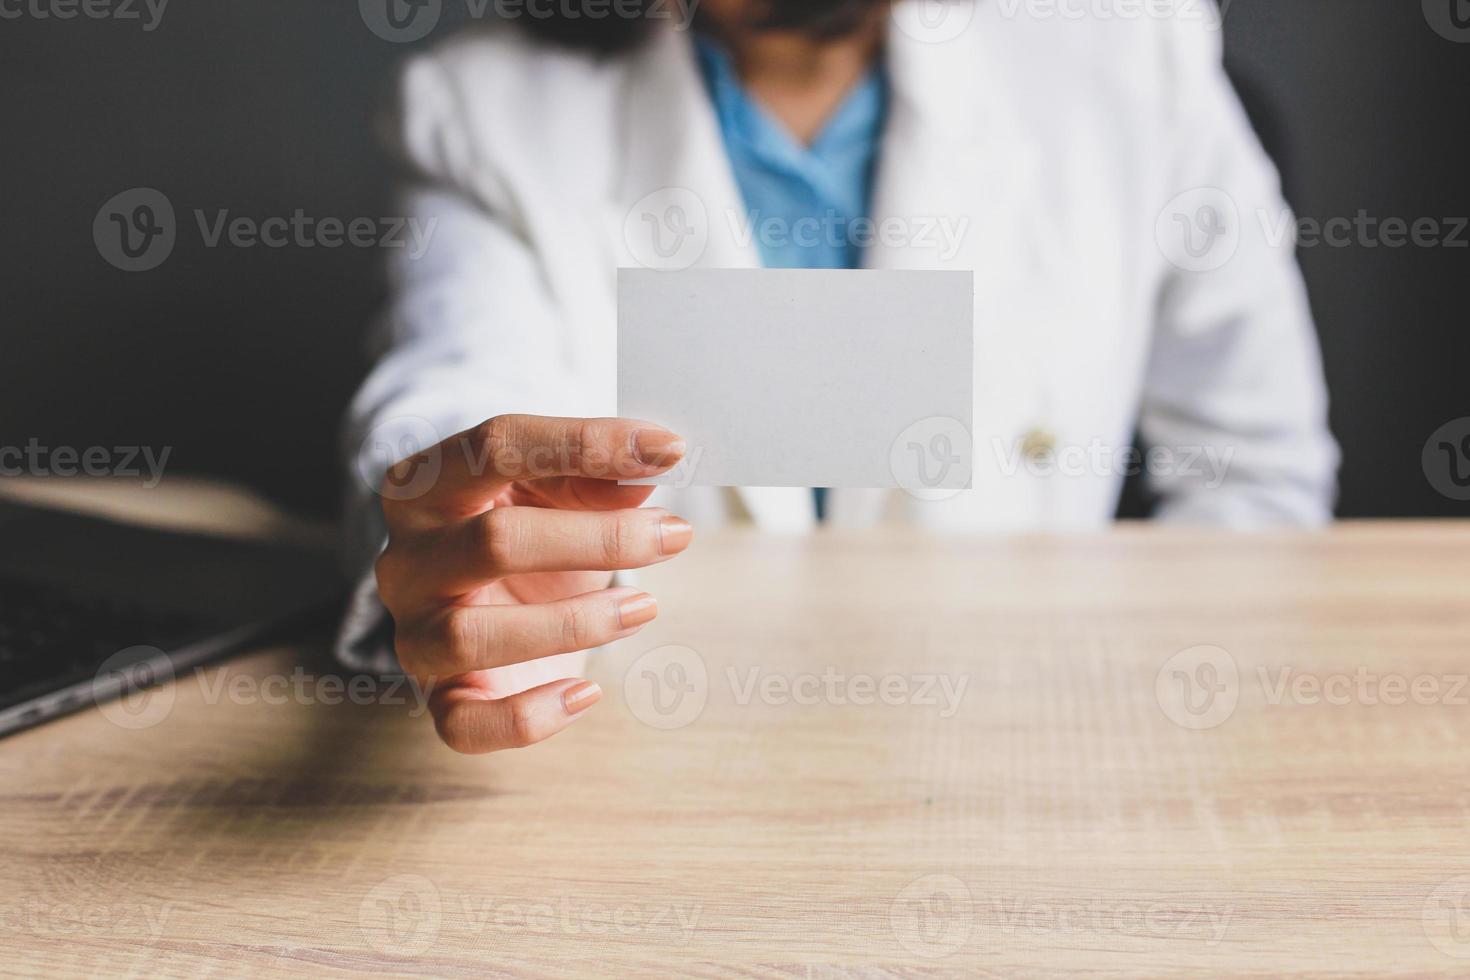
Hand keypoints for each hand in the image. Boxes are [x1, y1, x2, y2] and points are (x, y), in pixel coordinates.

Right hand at [374, 415, 690, 752]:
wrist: (494, 605)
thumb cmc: (530, 535)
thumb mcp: (559, 491)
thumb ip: (597, 475)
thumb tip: (650, 460)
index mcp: (426, 484)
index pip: (498, 446)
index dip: (585, 444)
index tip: (668, 449)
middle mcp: (407, 557)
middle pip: (494, 540)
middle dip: (598, 539)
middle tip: (672, 535)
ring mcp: (415, 631)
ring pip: (471, 635)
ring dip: (573, 622)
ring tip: (643, 607)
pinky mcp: (440, 696)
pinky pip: (463, 724)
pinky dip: (527, 717)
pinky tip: (585, 694)